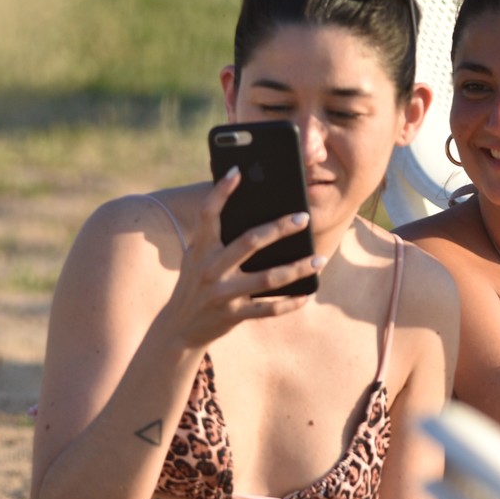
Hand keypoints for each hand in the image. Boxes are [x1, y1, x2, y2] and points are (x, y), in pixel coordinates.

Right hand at [157, 169, 321, 349]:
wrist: (179, 327)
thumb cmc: (196, 282)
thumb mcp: (197, 257)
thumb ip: (216, 238)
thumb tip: (253, 210)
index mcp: (201, 249)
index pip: (209, 214)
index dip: (221, 192)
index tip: (238, 171)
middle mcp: (210, 269)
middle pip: (249, 242)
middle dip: (279, 228)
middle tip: (303, 217)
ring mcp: (222, 293)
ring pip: (267, 278)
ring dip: (297, 268)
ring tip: (319, 259)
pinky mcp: (233, 315)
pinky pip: (268, 309)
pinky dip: (290, 302)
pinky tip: (307, 294)